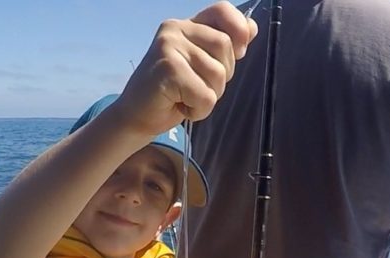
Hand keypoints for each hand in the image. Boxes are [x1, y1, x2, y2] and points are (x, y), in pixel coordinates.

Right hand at [118, 2, 258, 136]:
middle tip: (196, 86)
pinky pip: (206, 96)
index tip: (240, 51)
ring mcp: (169, 47)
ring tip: (186, 97)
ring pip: (218, 75)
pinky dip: (199, 110)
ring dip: (209, 96)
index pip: (221, 10)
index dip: (238, 28)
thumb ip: (224, 47)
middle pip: (226, 47)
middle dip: (221, 77)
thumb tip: (251, 28)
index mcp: (187, 25)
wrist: (138, 115)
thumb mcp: (202, 65)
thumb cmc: (172, 92)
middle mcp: (176, 29)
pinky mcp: (168, 69)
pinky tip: (180, 105)